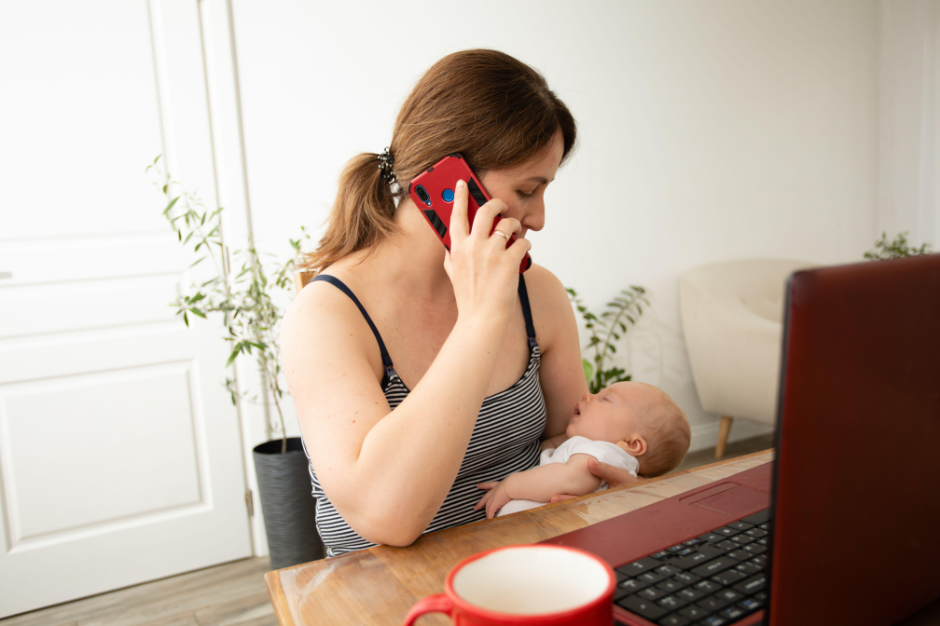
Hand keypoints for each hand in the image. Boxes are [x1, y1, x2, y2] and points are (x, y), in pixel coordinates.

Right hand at [443, 180, 531, 322]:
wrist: (481, 318)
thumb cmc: (468, 297)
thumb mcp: (452, 273)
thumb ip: (451, 255)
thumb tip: (451, 243)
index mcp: (457, 247)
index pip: (456, 214)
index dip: (459, 195)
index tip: (462, 182)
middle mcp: (473, 246)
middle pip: (486, 210)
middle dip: (496, 203)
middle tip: (502, 205)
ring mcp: (491, 253)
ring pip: (508, 224)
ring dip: (515, 225)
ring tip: (515, 234)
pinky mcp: (509, 261)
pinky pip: (522, 242)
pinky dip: (525, 245)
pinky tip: (524, 251)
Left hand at [474, 479, 513, 518]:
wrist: (511, 485)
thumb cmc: (513, 484)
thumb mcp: (510, 484)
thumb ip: (511, 488)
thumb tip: (516, 490)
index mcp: (497, 485)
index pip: (488, 485)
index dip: (482, 485)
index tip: (477, 485)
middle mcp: (493, 492)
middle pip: (484, 498)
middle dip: (480, 503)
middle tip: (475, 507)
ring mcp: (492, 499)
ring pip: (487, 507)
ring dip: (486, 513)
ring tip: (485, 518)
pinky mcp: (493, 505)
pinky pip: (490, 513)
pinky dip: (490, 517)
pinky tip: (489, 521)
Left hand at [548, 457, 643, 502]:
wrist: (641, 494)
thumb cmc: (630, 485)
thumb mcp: (619, 476)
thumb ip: (604, 470)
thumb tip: (588, 461)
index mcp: (599, 500)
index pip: (579, 500)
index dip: (566, 499)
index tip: (553, 497)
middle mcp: (595, 503)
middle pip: (575, 503)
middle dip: (561, 502)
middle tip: (546, 499)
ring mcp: (595, 502)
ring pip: (578, 502)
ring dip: (565, 500)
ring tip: (549, 498)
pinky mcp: (596, 499)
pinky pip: (583, 498)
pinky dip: (573, 497)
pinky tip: (562, 494)